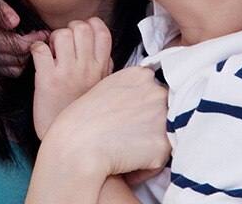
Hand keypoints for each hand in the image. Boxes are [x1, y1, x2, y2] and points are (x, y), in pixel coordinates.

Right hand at [0, 0, 49, 77]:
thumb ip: (0, 9)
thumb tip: (14, 22)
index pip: (17, 45)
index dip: (34, 40)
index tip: (44, 33)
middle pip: (17, 58)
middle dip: (32, 48)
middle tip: (42, 39)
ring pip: (14, 67)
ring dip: (26, 57)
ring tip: (32, 44)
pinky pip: (7, 72)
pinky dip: (17, 65)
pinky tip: (21, 51)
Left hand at [32, 17, 112, 138]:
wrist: (69, 142)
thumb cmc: (81, 110)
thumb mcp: (102, 89)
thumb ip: (105, 68)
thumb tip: (105, 51)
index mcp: (101, 68)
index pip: (101, 31)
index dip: (90, 24)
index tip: (83, 32)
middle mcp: (86, 68)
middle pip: (81, 28)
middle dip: (69, 28)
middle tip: (64, 42)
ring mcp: (67, 73)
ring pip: (61, 34)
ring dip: (53, 38)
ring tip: (53, 51)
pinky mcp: (46, 79)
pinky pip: (40, 49)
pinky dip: (36, 49)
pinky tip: (39, 58)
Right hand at [43, 66, 170, 178]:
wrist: (77, 145)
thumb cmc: (83, 120)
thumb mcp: (106, 89)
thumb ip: (130, 91)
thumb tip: (143, 109)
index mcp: (141, 75)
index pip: (154, 93)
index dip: (142, 110)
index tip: (126, 120)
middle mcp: (157, 91)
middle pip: (164, 113)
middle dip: (149, 126)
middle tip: (124, 136)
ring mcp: (162, 118)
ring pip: (164, 136)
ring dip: (148, 145)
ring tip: (123, 150)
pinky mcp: (163, 144)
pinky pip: (160, 160)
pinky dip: (145, 166)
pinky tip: (125, 163)